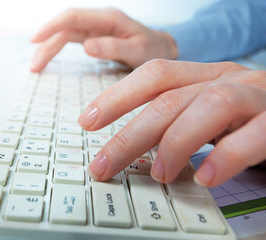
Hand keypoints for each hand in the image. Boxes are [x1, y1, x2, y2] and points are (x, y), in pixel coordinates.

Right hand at [30, 8, 177, 71]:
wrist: (160, 48)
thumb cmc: (152, 50)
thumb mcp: (139, 52)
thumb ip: (114, 48)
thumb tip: (86, 46)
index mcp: (109, 19)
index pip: (74, 16)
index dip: (52, 26)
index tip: (35, 39)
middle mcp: (99, 20)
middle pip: (65, 27)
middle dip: (46, 44)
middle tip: (34, 66)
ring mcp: (95, 28)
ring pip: (65, 34)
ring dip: (48, 48)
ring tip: (35, 66)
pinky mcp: (93, 36)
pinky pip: (70, 40)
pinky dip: (57, 49)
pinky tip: (47, 57)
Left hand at [80, 59, 265, 186]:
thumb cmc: (247, 117)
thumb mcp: (206, 112)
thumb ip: (176, 123)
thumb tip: (134, 149)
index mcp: (203, 76)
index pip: (154, 76)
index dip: (117, 96)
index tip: (88, 120)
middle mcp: (226, 79)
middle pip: (169, 100)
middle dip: (129, 135)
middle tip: (103, 165)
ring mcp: (255, 96)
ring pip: (208, 107)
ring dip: (176, 143)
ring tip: (159, 173)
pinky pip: (252, 135)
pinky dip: (226, 157)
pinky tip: (207, 177)